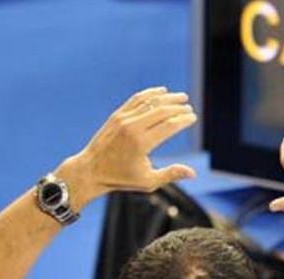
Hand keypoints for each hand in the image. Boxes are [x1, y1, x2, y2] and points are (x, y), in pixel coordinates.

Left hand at [56, 87, 197, 209]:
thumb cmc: (120, 178)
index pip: (169, 126)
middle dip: (179, 108)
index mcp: (142, 144)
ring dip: (168, 98)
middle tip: (190, 109)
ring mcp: (123, 119)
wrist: (90, 170)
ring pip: (150, 102)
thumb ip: (171, 174)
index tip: (193, 118)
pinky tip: (162, 91)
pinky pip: (136, 99)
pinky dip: (150, 94)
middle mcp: (132, 128)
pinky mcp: (117, 115)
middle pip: (162, 111)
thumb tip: (193, 173)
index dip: (183, 120)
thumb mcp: (148, 182)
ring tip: (182, 97)